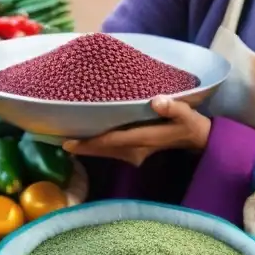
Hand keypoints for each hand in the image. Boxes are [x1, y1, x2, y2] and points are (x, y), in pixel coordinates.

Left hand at [63, 97, 210, 166]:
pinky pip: (111, 150)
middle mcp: (135, 150)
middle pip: (103, 149)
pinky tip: (86, 139)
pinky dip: (97, 146)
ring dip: (87, 147)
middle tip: (58, 139)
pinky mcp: (134, 152)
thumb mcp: (186, 114)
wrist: (196, 140)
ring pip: (105, 152)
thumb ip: (173, 107)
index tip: (70, 142)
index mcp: (144, 139)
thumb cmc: (190, 124)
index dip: (91, 142)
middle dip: (82, 147)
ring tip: (67, 139)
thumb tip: (157, 101)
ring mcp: (134, 154)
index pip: (112, 142)